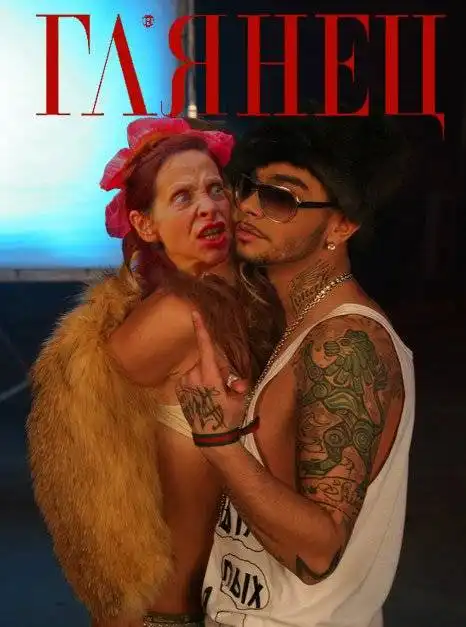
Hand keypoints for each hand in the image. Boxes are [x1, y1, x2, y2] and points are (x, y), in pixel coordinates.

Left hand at [175, 311, 248, 435]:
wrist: (210, 438)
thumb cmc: (227, 418)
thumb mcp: (240, 401)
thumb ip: (239, 385)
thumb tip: (237, 381)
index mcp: (209, 377)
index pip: (205, 348)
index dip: (201, 330)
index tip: (195, 313)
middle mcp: (194, 377)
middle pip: (207, 360)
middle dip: (218, 368)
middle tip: (224, 386)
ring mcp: (184, 384)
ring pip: (199, 369)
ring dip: (208, 375)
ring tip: (214, 394)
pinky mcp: (180, 390)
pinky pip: (191, 377)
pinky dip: (199, 381)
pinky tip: (204, 396)